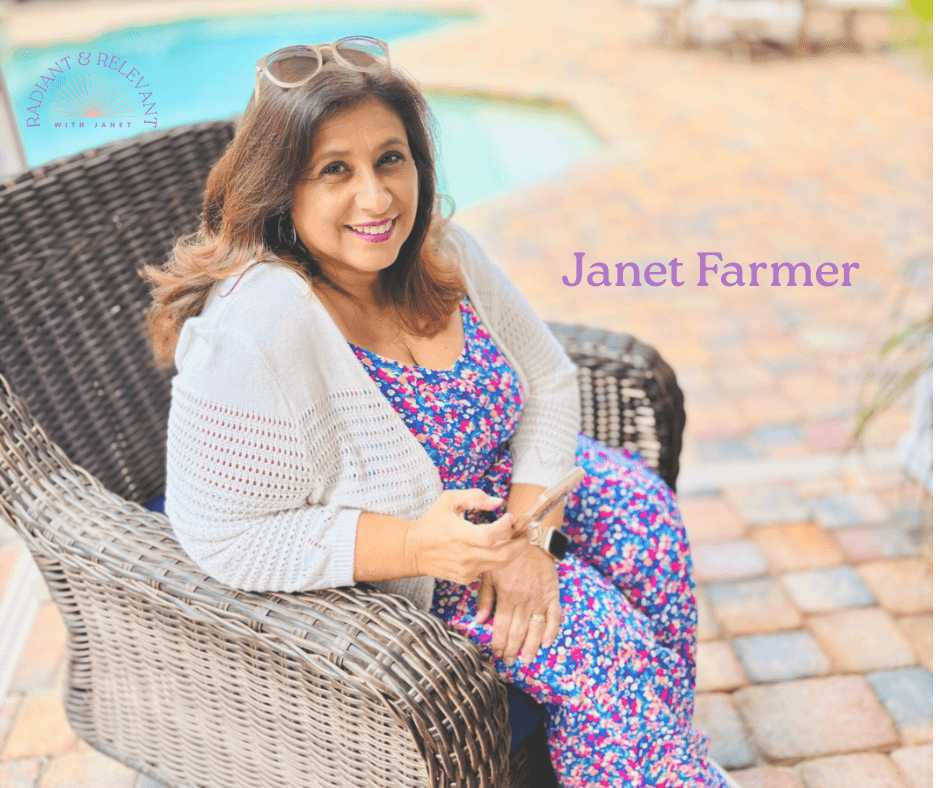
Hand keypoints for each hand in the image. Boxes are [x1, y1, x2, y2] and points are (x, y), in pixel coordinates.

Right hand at [405, 489, 527, 584]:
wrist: (414, 549)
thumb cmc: (432, 522)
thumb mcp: (449, 500)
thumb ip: (475, 497)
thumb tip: (498, 501)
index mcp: (459, 535)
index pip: (490, 535)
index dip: (505, 527)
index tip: (510, 517)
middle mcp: (464, 555)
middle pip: (502, 555)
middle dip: (520, 545)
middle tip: (525, 534)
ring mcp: (465, 569)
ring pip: (499, 564)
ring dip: (512, 552)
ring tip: (515, 539)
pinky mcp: (465, 578)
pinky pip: (488, 569)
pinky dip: (495, 559)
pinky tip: (494, 548)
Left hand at [475, 544, 560, 665]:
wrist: (532, 539)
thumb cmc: (507, 555)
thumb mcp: (489, 573)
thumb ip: (485, 598)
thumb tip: (479, 620)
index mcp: (506, 595)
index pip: (501, 626)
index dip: (498, 643)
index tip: (496, 654)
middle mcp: (524, 600)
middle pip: (517, 632)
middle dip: (512, 650)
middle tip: (508, 662)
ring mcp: (540, 599)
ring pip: (535, 629)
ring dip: (530, 647)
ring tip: (526, 660)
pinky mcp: (553, 595)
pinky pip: (554, 617)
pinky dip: (551, 631)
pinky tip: (546, 643)